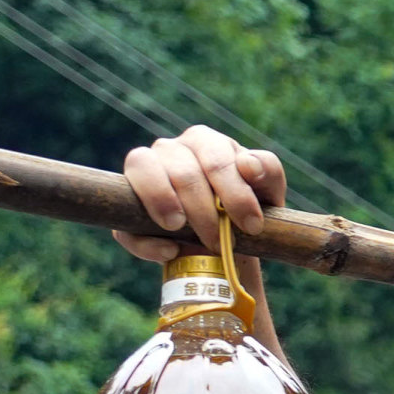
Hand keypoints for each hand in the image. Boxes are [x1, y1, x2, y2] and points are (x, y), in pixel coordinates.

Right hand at [117, 127, 283, 262]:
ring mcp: (143, 172)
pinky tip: (169, 250)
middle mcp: (171, 149)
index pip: (216, 158)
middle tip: (221, 243)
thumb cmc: (246, 210)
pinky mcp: (125, 206)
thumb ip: (268, 172)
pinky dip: (145, 238)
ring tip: (180, 229)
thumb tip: (248, 165)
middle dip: (206, 213)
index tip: (252, 227)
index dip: (236, 194)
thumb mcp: (267, 194)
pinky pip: (125, 217)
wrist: (224, 245)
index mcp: (205, 142)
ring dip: (164, 202)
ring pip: (143, 168)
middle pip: (184, 172)